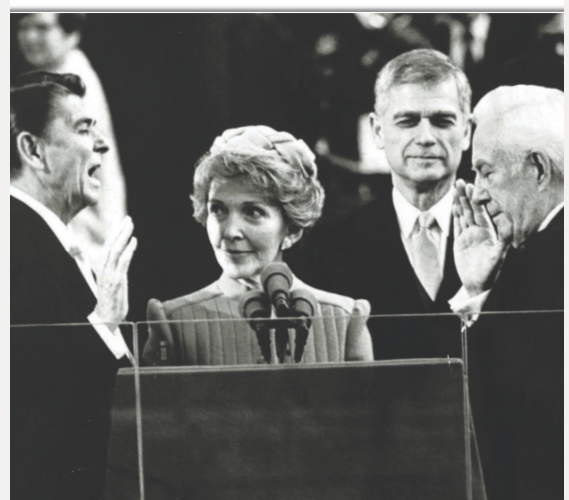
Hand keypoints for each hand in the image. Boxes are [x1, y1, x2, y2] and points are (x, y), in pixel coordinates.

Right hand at [95, 216, 137, 330]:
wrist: (105, 319)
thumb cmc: (110, 303)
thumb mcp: (111, 284)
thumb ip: (113, 271)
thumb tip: (118, 261)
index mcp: (102, 269)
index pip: (107, 247)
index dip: (114, 234)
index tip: (122, 224)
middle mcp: (104, 270)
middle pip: (110, 245)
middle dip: (119, 230)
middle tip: (128, 218)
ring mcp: (110, 275)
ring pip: (115, 250)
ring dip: (123, 236)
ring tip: (130, 225)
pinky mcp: (116, 281)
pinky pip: (122, 262)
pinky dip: (128, 250)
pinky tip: (134, 241)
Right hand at [453, 179, 510, 296]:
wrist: (478, 285)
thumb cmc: (491, 272)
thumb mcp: (499, 255)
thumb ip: (503, 237)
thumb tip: (505, 220)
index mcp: (492, 231)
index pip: (486, 211)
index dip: (481, 200)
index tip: (475, 189)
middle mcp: (482, 230)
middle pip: (474, 209)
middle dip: (468, 195)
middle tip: (461, 182)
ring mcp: (471, 235)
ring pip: (465, 214)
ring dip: (460, 201)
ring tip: (456, 187)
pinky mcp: (461, 241)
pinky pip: (458, 224)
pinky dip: (455, 214)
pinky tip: (454, 204)